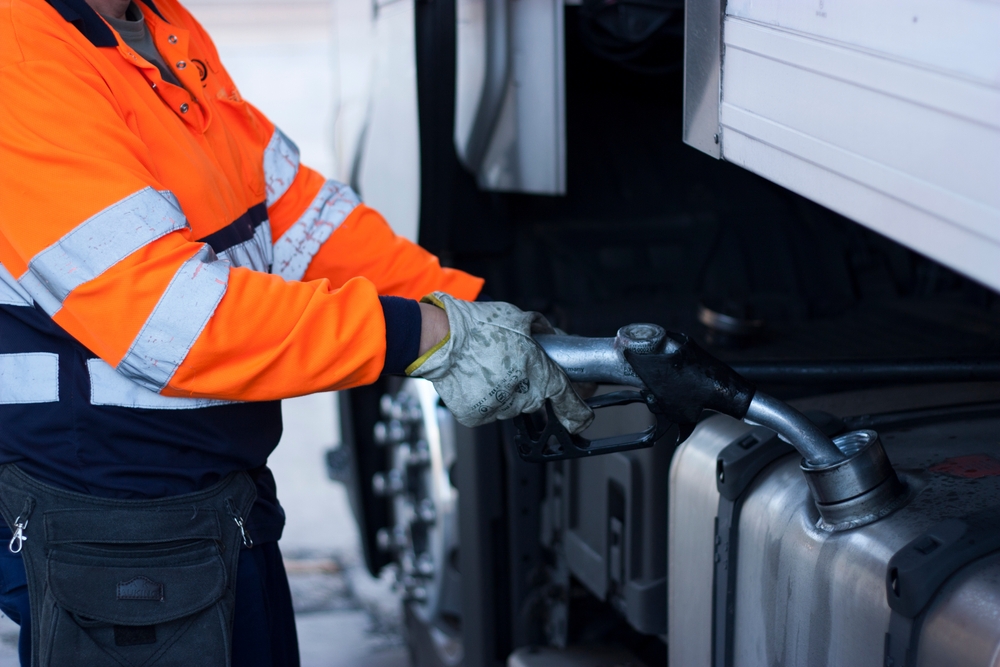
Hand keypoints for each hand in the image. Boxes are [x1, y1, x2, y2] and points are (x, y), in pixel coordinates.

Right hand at [407, 293, 593, 433]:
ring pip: (511, 405)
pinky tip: (476, 379)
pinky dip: (484, 398)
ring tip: (488, 366)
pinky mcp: (477, 416)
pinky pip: (488, 410)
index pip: (568, 401)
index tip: (582, 417)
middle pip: (536, 399)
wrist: (440, 339)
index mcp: (539, 373)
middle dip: (530, 385)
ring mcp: (499, 408)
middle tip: (511, 364)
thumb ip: (543, 332)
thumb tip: (554, 337)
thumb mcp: (520, 318)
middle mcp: (522, 395)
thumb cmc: (477, 326)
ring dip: (506, 391)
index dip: (578, 411)